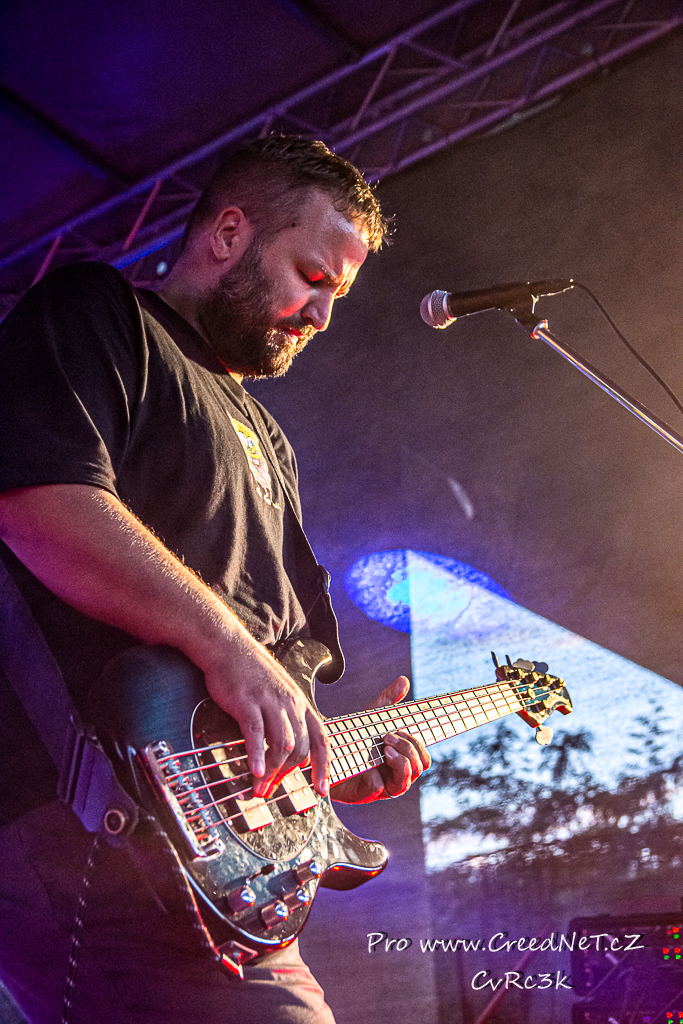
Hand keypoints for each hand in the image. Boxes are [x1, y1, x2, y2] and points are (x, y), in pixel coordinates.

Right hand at [0, 484, 330, 801]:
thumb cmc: (244, 668)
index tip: (322, 789)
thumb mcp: (271, 689)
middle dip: (290, 775)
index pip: (321, 736)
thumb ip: (280, 713)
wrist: (221, 642)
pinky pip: (256, 735)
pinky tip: (253, 772)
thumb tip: (283, 742)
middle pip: (301, 746)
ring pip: (282, 744)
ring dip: (272, 771)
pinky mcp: (246, 701)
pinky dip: (257, 756)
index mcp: (297, 699)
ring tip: (259, 789)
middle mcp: (289, 700)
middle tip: (275, 793)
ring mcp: (269, 700)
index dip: (324, 765)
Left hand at [329, 676, 430, 803]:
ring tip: (384, 748)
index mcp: (402, 759)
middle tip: (388, 736)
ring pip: (405, 781)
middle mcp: (396, 775)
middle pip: (419, 767)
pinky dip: (374, 774)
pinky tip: (366, 765)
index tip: (403, 730)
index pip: (424, 758)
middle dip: (408, 749)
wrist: (326, 752)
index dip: (420, 746)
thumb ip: (388, 701)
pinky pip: (379, 788)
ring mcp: (383, 786)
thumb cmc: (353, 738)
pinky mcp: (366, 795)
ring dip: (399, 762)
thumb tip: (404, 680)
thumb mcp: (372, 718)